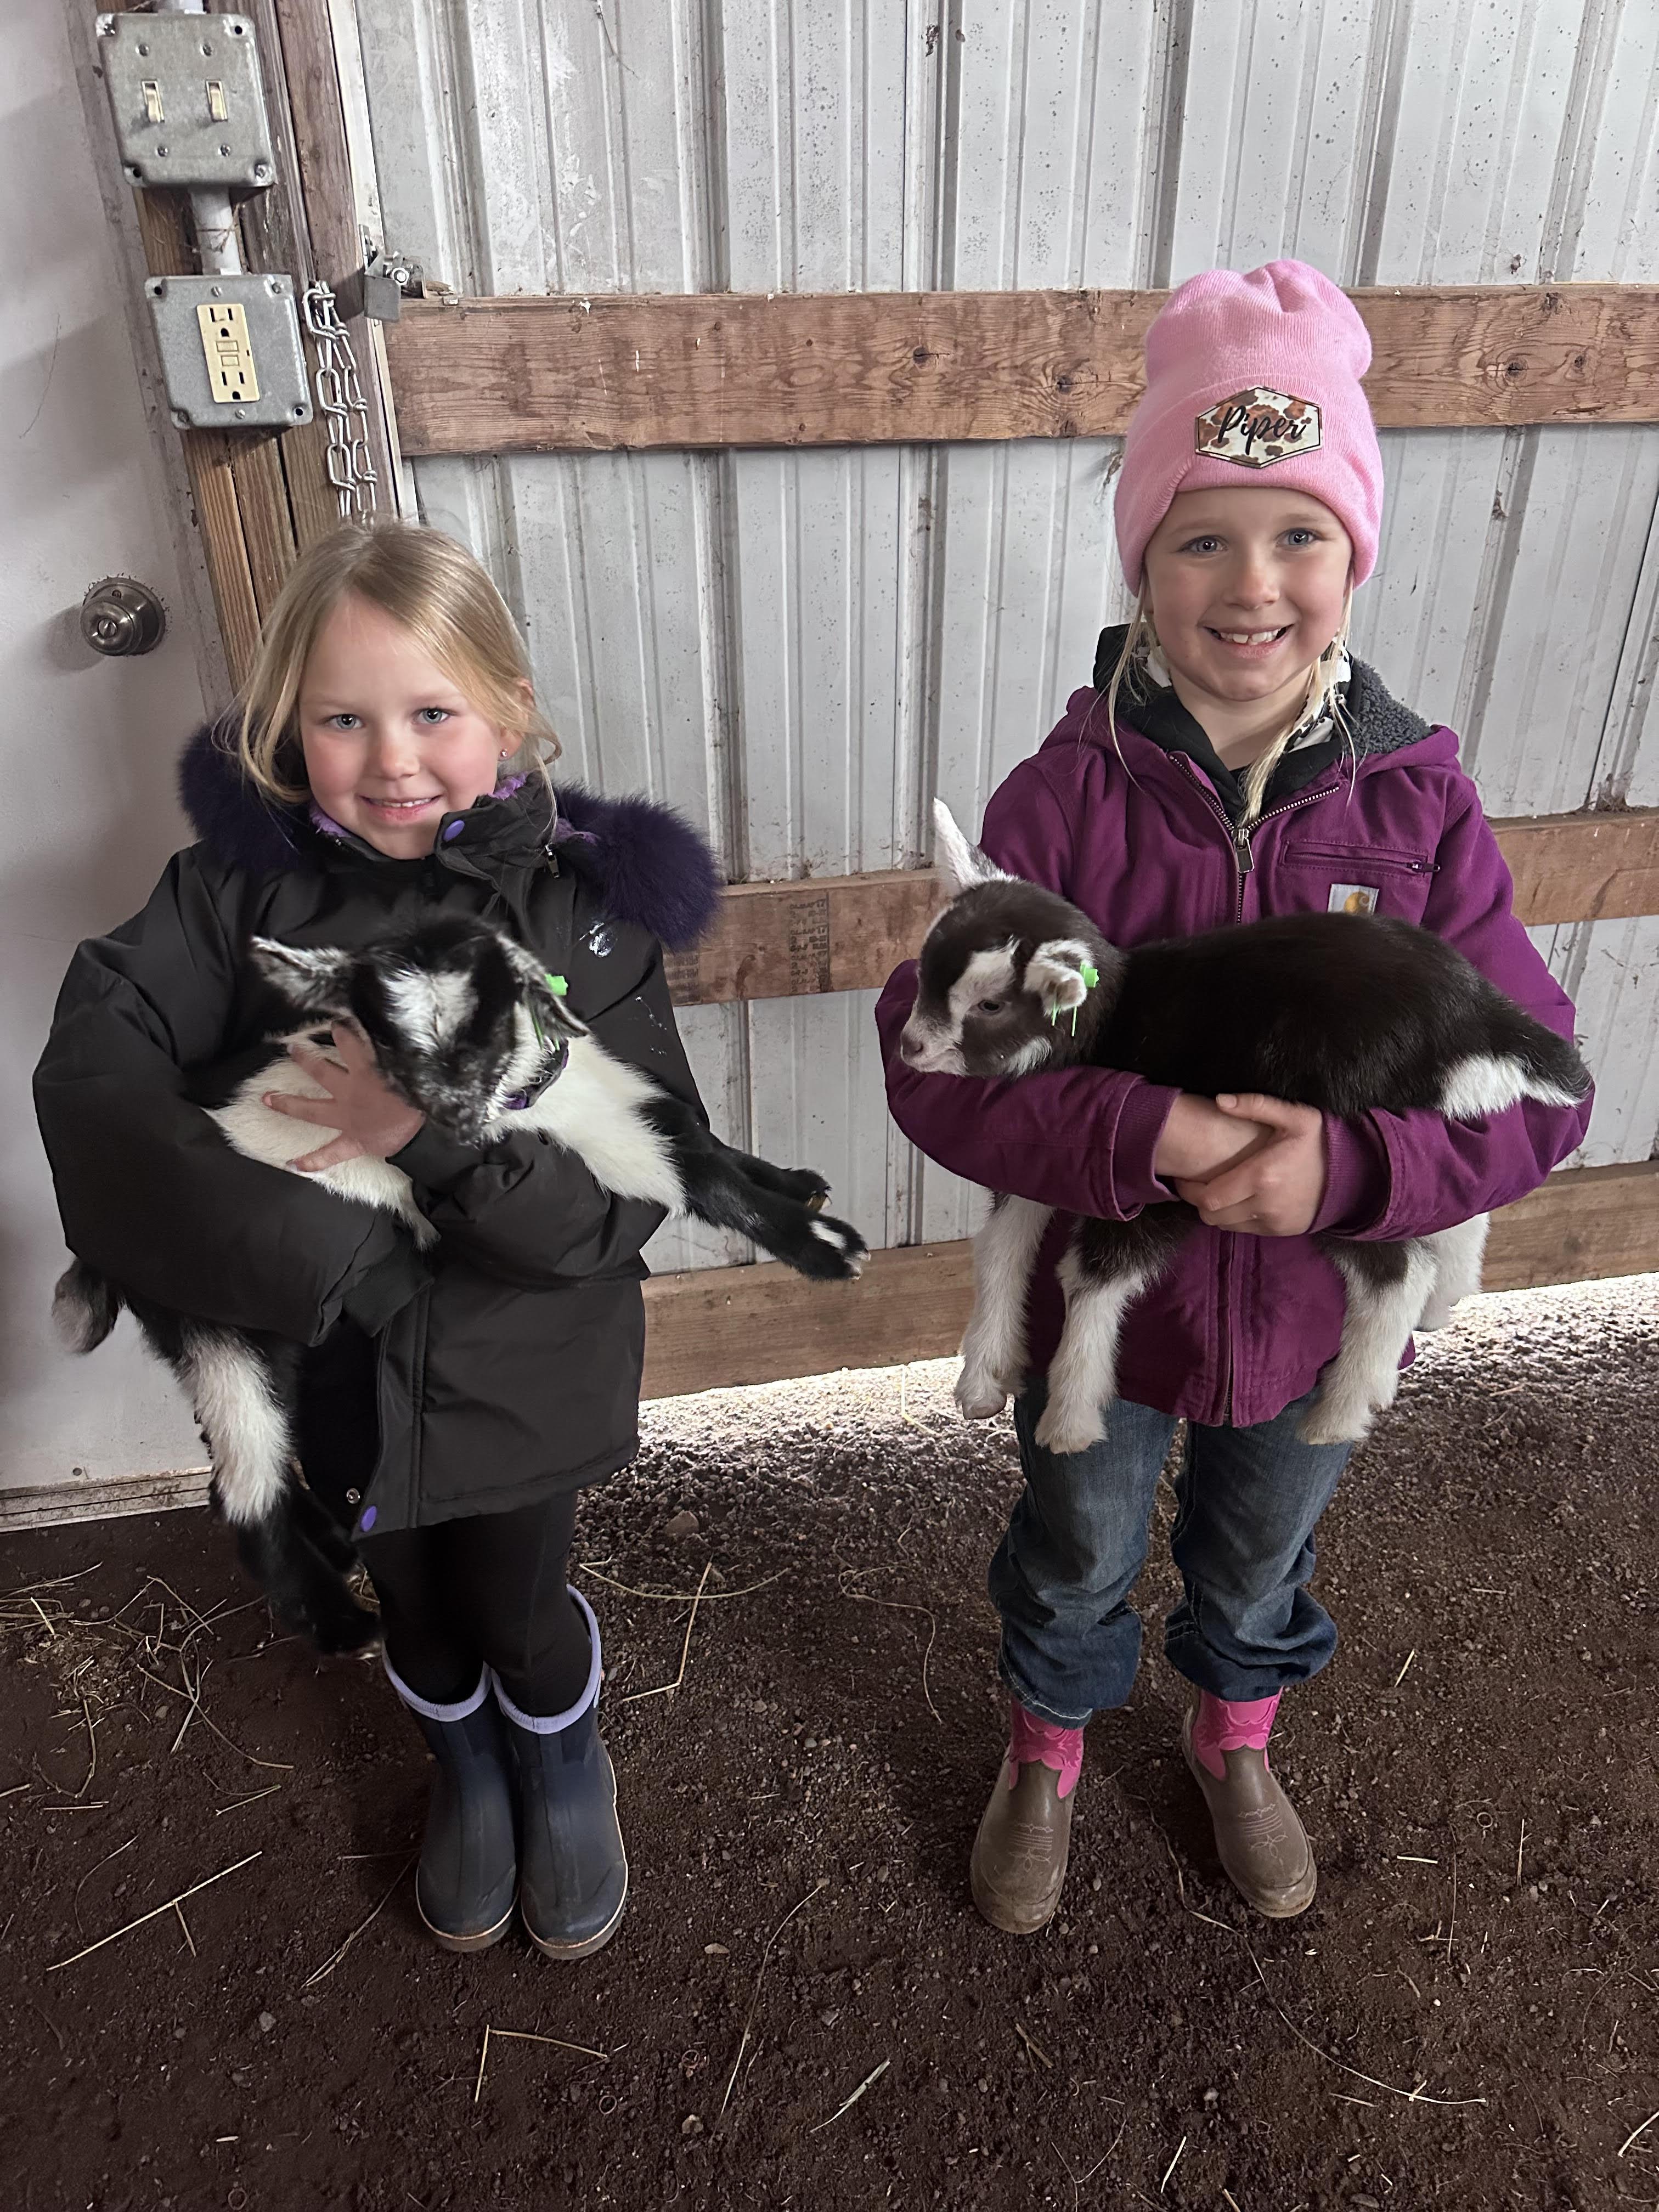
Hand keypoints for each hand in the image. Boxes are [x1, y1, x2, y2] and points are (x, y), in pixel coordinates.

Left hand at [263, 1024, 424, 1172]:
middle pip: (322, 1072)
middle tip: (292, 1049)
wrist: (423, 1133)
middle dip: (305, 1059)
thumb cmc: (421, 1099)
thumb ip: (398, 1057)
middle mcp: (350, 1093)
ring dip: (288, 1103)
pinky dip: (312, 1160)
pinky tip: (292, 1164)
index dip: (342, 1031)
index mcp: (366, 1073)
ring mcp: (347, 1119)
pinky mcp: (353, 1141)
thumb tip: (399, 1039)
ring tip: (267, 1099)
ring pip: (312, 1109)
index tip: (335, 1022)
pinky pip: (330, 1153)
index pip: (351, 1045)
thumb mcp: (412, 1071)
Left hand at [1171, 1092, 1327, 1236]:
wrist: (1357, 1175)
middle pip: (1211, 1216)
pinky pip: (1246, 1229)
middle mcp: (1265, 1205)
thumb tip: (1219, 1101)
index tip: (1183, 1177)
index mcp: (1262, 1176)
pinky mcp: (1282, 1231)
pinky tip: (1239, 1199)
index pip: (1208, 1197)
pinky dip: (1235, 1218)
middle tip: (1195, 1184)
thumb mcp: (1294, 1116)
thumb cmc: (1321, 1142)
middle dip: (1197, 1202)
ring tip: (1216, 1190)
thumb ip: (1255, 1105)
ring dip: (1216, 1211)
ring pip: (1226, 1226)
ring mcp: (1274, 1222)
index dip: (1188, 1190)